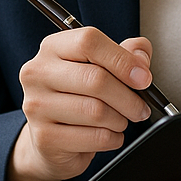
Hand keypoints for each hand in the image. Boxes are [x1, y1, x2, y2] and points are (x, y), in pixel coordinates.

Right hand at [7, 28, 154, 180]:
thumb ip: (123, 54)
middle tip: (141, 108)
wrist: (49, 139)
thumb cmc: (76, 97)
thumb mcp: (98, 68)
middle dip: (129, 98)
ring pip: (97, 111)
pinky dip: (112, 139)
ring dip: (120, 120)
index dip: (122, 59)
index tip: (143, 78)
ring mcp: (37, 105)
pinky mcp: (44, 137)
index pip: (89, 41)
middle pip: (96, 79)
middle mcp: (38, 73)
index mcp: (52, 48)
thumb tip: (141, 57)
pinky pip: (94, 137)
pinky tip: (108, 135)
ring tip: (120, 121)